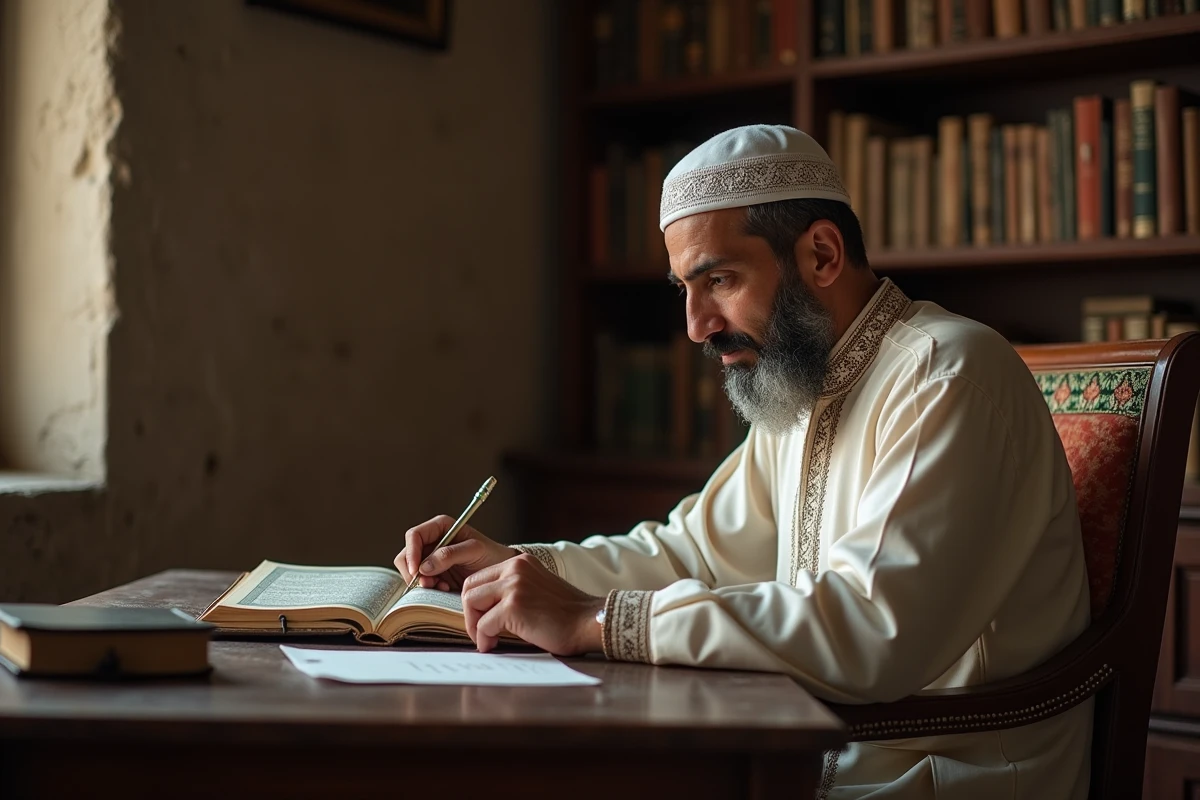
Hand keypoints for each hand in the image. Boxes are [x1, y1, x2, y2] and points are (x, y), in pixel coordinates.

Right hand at [394, 515, 516, 591]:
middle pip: (407, 554)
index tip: (417, 571)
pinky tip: (445, 589)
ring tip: (442, 586)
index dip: (412, 553)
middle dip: (414, 571)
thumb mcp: (475, 550)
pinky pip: (420, 582)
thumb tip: (424, 566)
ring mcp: (431, 558)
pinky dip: (428, 588)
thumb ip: (450, 555)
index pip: (414, 535)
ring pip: (411, 570)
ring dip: (422, 582)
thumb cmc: (491, 555)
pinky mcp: (433, 574)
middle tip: (429, 584)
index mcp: (440, 527)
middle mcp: (432, 541)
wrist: (500, 573)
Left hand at [461, 554, 604, 654]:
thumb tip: (485, 608)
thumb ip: (513, 590)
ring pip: (471, 603)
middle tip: (480, 632)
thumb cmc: (566, 614)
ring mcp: (513, 585)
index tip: (483, 620)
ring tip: (487, 639)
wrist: (588, 622)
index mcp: (520, 562)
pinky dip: (484, 638)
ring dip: (474, 625)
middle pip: (470, 587)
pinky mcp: (513, 606)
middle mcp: (515, 568)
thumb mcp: (536, 588)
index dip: (476, 602)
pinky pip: (483, 624)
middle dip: (470, 613)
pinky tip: (493, 645)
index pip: (480, 577)